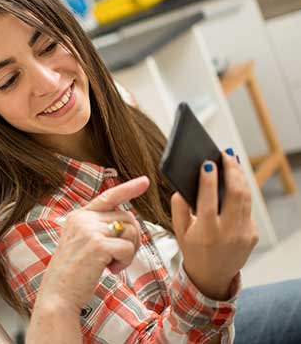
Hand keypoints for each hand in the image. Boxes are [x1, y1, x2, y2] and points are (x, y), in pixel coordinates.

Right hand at [35, 176, 149, 315]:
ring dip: (128, 251)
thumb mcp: (81, 242)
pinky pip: (128, 248)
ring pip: (130, 231)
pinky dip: (125, 262)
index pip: (108, 196)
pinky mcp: (98, 245)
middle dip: (131, 238)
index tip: (144, 181)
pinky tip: (110, 269)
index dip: (128, 188)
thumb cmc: (72, 273)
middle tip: (119, 256)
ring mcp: (90, 230)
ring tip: (111, 263)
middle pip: (126, 217)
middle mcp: (83, 219)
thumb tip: (127, 221)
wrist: (58, 294)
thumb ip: (98, 227)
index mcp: (79, 216)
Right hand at [172, 149, 258, 299]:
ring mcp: (244, 234)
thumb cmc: (193, 250)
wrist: (212, 276)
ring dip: (239, 176)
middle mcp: (228, 233)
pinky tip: (235, 181)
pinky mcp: (253, 234)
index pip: (209, 200)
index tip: (207, 162)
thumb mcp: (179, 231)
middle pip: (235, 194)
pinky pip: (248, 208)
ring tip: (232, 161)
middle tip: (225, 154)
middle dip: (232, 170)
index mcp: (206, 232)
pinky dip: (241, 192)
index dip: (208, 179)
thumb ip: (178, 208)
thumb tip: (183, 185)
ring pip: (246, 198)